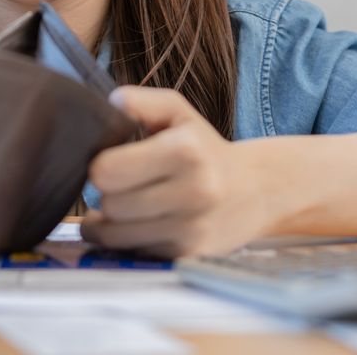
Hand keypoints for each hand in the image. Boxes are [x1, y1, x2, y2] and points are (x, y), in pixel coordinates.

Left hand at [81, 86, 272, 258]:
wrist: (257, 190)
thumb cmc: (205, 148)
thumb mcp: (178, 112)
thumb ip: (141, 101)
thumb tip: (111, 104)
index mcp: (184, 150)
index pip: (107, 170)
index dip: (99, 166)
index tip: (109, 162)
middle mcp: (193, 192)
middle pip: (110, 204)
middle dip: (106, 194)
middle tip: (120, 185)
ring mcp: (192, 228)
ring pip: (115, 235)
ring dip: (109, 222)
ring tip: (122, 206)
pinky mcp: (190, 255)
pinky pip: (134, 253)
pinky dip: (127, 241)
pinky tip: (138, 225)